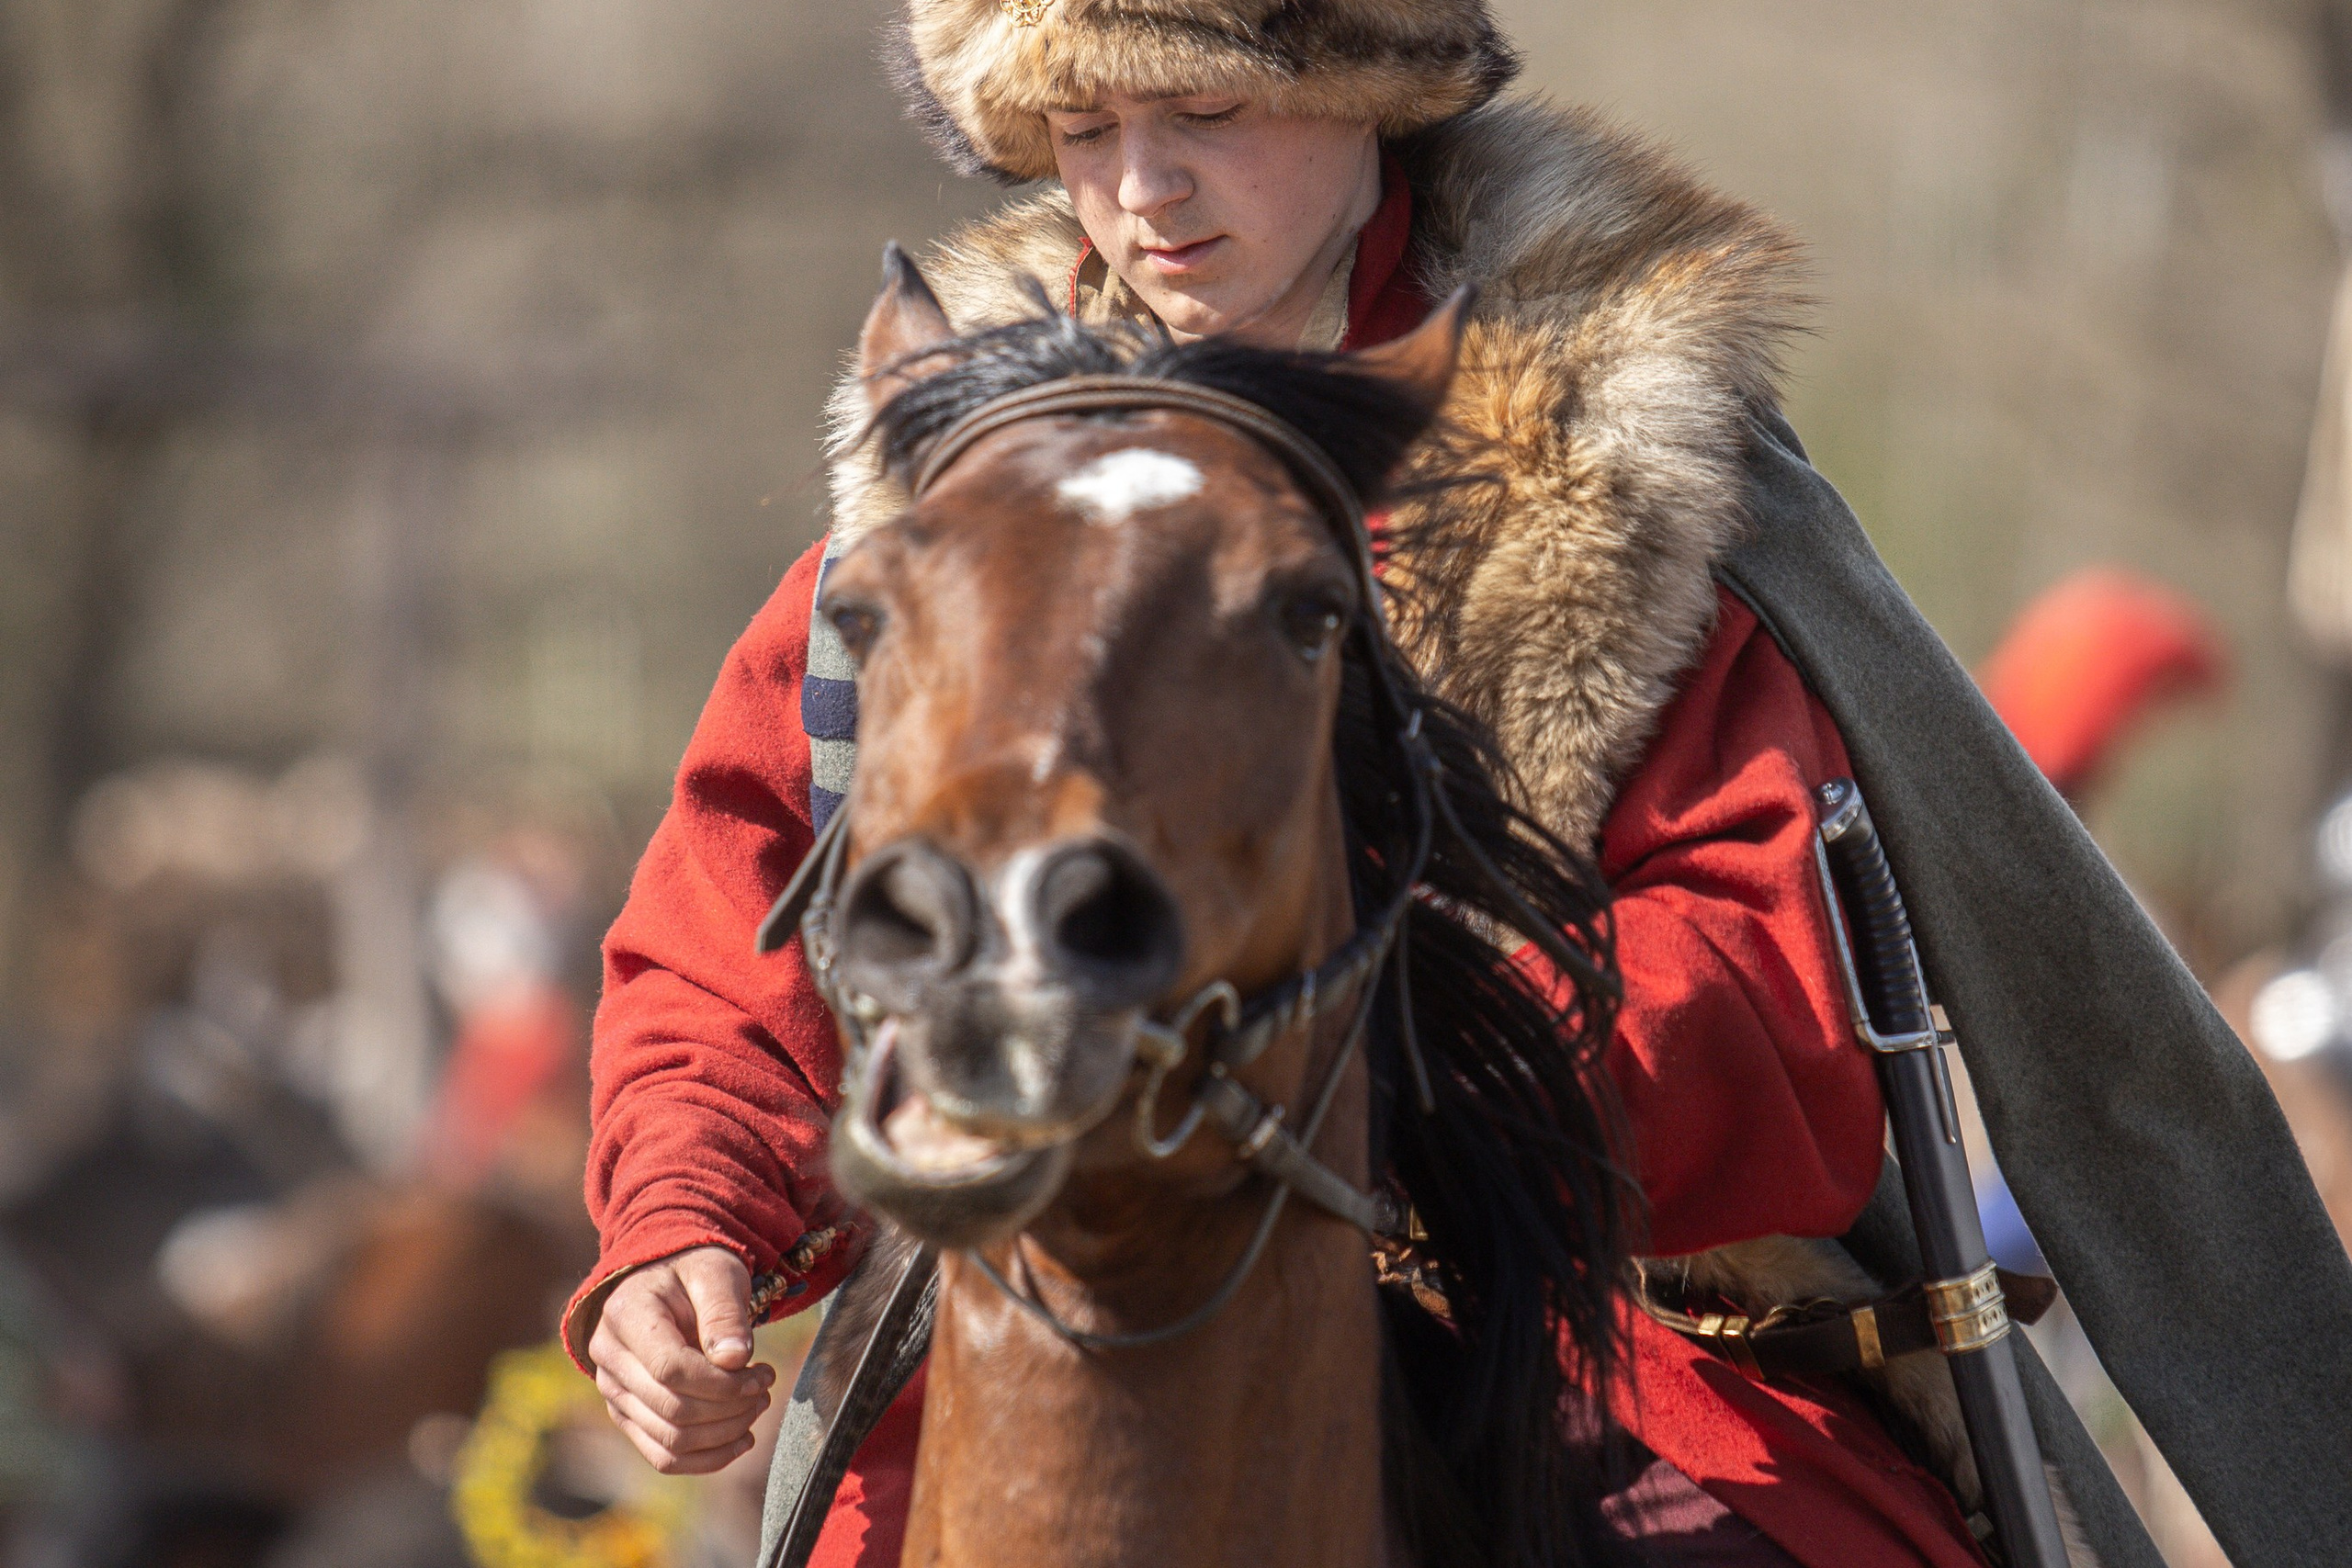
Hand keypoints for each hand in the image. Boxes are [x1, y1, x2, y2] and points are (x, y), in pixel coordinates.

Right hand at [588, 1246, 776, 1473]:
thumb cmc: (693, 1273)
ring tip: (757, 1404)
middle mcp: (609, 1359)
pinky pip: (663, 1457)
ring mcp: (614, 1392)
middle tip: (765, 1387)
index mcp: (626, 1316)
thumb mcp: (716, 1273)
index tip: (762, 1372)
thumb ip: (725, 1313)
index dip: (722, 1383)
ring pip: (670, 1441)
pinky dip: (708, 1458)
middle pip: (673, 1410)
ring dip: (725, 1433)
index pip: (671, 1369)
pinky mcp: (628, 1415)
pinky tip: (742, 1438)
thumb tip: (736, 1361)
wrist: (666, 1281)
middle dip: (731, 1408)